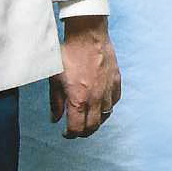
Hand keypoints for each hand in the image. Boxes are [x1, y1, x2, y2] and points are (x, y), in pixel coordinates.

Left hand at [50, 17, 120, 137]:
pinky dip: (107, 107)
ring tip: (88, 118)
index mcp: (78, 100)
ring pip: (105, 116)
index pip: (77, 128)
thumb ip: (56, 102)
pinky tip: (100, 104)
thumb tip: (55, 119)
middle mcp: (96, 99)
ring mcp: (108, 90)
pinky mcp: (116, 82)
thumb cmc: (68, 55)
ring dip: (96, 121)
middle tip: (76, 130)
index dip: (71, 134)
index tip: (66, 133)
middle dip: (83, 132)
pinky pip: (114, 101)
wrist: (87, 35)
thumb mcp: (55, 79)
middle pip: (93, 126)